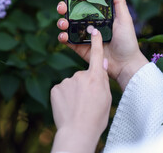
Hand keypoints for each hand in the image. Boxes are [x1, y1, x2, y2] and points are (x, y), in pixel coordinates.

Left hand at [51, 29, 110, 152]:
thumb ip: (103, 80)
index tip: (94, 31)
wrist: (77, 131)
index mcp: (95, 77)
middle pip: (83, 76)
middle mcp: (80, 75)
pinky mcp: (56, 88)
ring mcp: (66, 81)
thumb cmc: (96, 117)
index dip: (96, 42)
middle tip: (87, 102)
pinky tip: (68, 107)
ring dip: (74, 93)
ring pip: (72, 84)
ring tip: (78, 107)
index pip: (97, 55)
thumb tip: (102, 64)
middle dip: (84, 86)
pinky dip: (64, 97)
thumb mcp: (106, 98)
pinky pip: (62, 90)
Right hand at [57, 0, 148, 89]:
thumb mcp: (124, 18)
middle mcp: (87, 22)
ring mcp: (81, 35)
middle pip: (70, 11)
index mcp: (97, 14)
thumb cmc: (127, 40)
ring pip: (65, 24)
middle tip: (62, 6)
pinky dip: (62, 36)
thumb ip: (118, 1)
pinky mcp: (78, 47)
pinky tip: (64, 35)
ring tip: (64, 23)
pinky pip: (66, 40)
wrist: (125, 63)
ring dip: (60, 21)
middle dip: (62, 6)